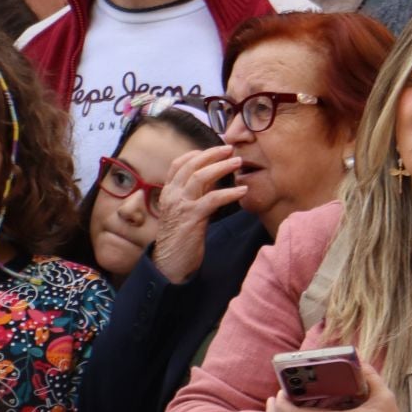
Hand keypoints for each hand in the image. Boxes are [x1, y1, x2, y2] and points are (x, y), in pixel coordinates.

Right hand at [151, 145, 248, 283]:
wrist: (170, 263)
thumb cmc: (182, 237)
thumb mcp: (187, 210)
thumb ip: (197, 194)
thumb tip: (214, 178)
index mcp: (169, 192)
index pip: (178, 164)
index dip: (197, 153)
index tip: (216, 148)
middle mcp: (172, 195)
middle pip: (191, 165)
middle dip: (212, 154)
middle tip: (231, 149)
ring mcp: (181, 206)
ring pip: (200, 178)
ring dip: (221, 167)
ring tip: (238, 162)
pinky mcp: (192, 219)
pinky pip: (212, 199)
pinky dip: (229, 193)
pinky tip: (242, 191)